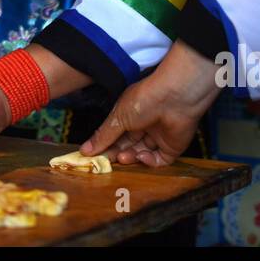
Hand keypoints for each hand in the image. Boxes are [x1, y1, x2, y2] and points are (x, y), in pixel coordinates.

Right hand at [81, 41, 221, 166]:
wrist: (175, 97)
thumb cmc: (145, 99)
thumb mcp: (118, 117)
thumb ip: (103, 136)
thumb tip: (84, 150)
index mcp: (130, 116)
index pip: (115, 135)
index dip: (104, 146)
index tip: (92, 157)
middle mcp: (144, 126)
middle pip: (127, 146)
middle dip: (116, 154)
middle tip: (105, 162)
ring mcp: (158, 137)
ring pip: (141, 155)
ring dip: (131, 158)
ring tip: (123, 157)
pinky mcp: (172, 147)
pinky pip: (158, 160)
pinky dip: (149, 161)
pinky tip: (143, 156)